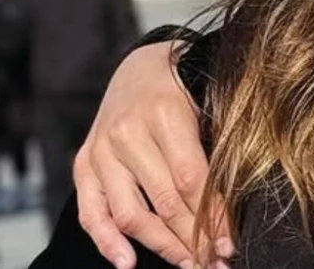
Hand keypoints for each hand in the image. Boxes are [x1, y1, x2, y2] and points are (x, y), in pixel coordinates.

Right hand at [74, 41, 231, 268]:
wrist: (141, 66)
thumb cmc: (185, 89)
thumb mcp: (207, 106)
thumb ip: (214, 152)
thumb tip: (228, 215)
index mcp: (165, 114)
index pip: (191, 179)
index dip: (211, 218)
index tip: (229, 244)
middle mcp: (127, 133)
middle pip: (163, 201)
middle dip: (192, 239)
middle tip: (215, 263)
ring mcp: (101, 150)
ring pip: (130, 213)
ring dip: (161, 246)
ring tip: (188, 264)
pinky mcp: (84, 163)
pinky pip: (91, 211)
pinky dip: (107, 242)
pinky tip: (127, 262)